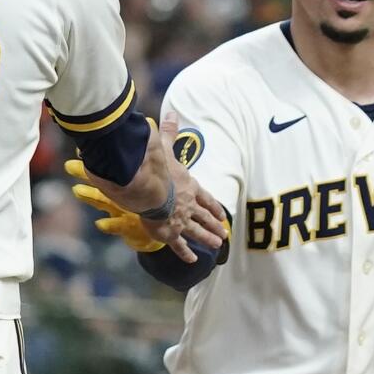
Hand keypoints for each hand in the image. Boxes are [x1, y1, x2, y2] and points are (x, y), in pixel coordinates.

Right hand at [67, 112, 228, 263]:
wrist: (149, 185)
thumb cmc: (157, 165)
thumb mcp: (165, 146)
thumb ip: (169, 132)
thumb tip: (171, 113)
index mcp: (189, 185)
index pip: (205, 197)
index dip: (213, 205)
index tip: (222, 213)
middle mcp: (188, 204)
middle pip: (205, 216)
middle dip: (215, 225)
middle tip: (225, 235)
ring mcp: (180, 219)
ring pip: (198, 231)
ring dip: (208, 238)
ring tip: (218, 245)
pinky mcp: (168, 231)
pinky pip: (179, 245)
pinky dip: (186, 253)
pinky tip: (193, 261)